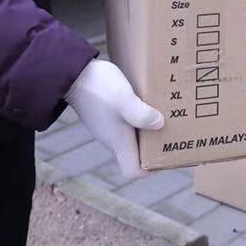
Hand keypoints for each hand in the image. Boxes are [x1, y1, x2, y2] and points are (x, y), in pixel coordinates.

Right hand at [66, 59, 163, 180]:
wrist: (72, 74)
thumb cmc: (99, 89)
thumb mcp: (124, 100)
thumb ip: (141, 114)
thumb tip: (160, 124)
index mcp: (118, 142)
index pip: (132, 171)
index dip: (149, 169)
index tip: (164, 156)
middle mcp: (113, 139)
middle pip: (136, 154)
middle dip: (154, 147)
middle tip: (172, 131)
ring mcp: (109, 127)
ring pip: (132, 137)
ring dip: (148, 130)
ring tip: (165, 114)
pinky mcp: (106, 114)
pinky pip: (126, 123)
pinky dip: (139, 117)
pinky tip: (148, 102)